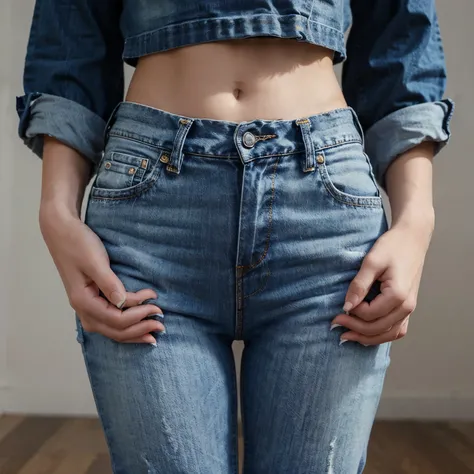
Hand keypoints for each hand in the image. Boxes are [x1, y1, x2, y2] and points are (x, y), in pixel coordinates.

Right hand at [39, 206, 164, 343]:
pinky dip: (125, 326)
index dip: (138, 315)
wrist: (61, 232)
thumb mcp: (95, 262)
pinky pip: (109, 322)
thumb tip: (123, 303)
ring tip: (153, 333)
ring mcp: (86, 308)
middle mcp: (83, 309)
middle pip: (114, 330)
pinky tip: (138, 326)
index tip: (155, 303)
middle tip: (161, 324)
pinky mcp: (92, 302)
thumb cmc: (77, 243)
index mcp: (83, 300)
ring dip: (133, 332)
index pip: (115, 319)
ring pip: (112, 330)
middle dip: (139, 329)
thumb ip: (109, 284)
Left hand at [331, 219, 432, 345]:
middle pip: (378, 328)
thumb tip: (346, 306)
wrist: (413, 238)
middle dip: (355, 329)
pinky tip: (366, 334)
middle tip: (335, 323)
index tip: (338, 308)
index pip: (369, 315)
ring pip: (389, 334)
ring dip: (368, 337)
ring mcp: (410, 308)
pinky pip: (397, 329)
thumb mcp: (371, 262)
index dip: (351, 314)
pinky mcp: (408, 306)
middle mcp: (407, 306)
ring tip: (348, 335)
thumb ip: (359, 285)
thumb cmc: (393, 246)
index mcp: (398, 295)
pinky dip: (382, 335)